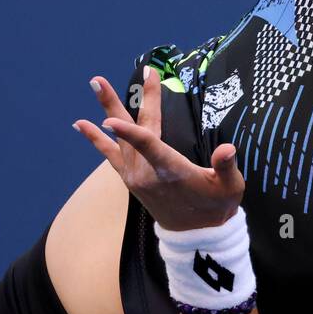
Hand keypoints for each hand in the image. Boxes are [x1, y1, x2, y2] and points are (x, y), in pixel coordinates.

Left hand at [74, 67, 243, 231]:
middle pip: (132, 132)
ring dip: (107, 109)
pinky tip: (81, 124)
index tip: (111, 118)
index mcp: (171, 171)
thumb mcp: (230, 187)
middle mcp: (147, 173)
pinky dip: (96, 139)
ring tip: (95, 84)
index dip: (130, 132)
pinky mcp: (131, 178)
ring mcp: (135, 176)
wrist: (197, 233)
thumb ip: (226, 166)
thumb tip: (227, 149)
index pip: (148, 147)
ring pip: (118, 138)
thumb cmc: (217, 205)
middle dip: (116, 103)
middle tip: (100, 80)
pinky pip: (110, 156)